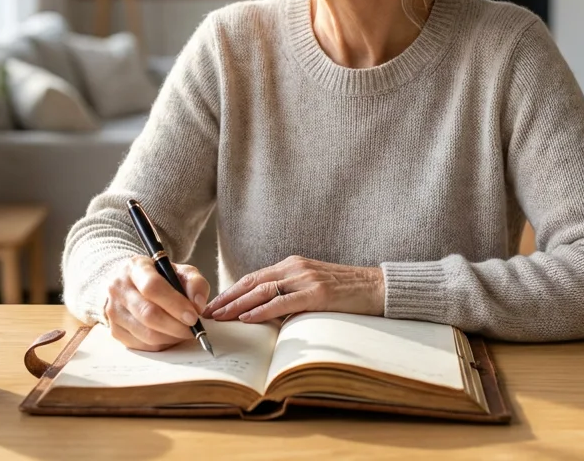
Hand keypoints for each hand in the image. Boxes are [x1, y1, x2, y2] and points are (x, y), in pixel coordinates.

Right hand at [104, 256, 211, 351]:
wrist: (131, 284)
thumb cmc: (159, 278)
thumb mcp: (179, 271)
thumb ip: (195, 283)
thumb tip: (198, 305)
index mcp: (135, 267)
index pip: (152, 287)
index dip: (175, 304)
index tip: (193, 316)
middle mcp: (119, 288)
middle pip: (148, 314)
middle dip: (176, 326)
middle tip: (193, 330)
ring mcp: (113, 310)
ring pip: (145, 334)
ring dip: (171, 337)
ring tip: (183, 332)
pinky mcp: (114, 330)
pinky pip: (142, 345)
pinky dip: (161, 344)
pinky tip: (170, 335)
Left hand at [203, 255, 383, 323]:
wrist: (376, 287)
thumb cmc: (344, 292)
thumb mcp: (312, 286)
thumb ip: (289, 294)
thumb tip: (264, 313)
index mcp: (292, 265)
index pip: (253, 278)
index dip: (231, 291)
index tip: (213, 304)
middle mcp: (295, 267)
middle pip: (252, 282)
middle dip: (227, 298)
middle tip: (207, 312)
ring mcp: (306, 278)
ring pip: (263, 291)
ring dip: (237, 305)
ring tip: (219, 316)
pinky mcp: (317, 292)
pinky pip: (283, 301)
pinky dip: (262, 310)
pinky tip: (247, 318)